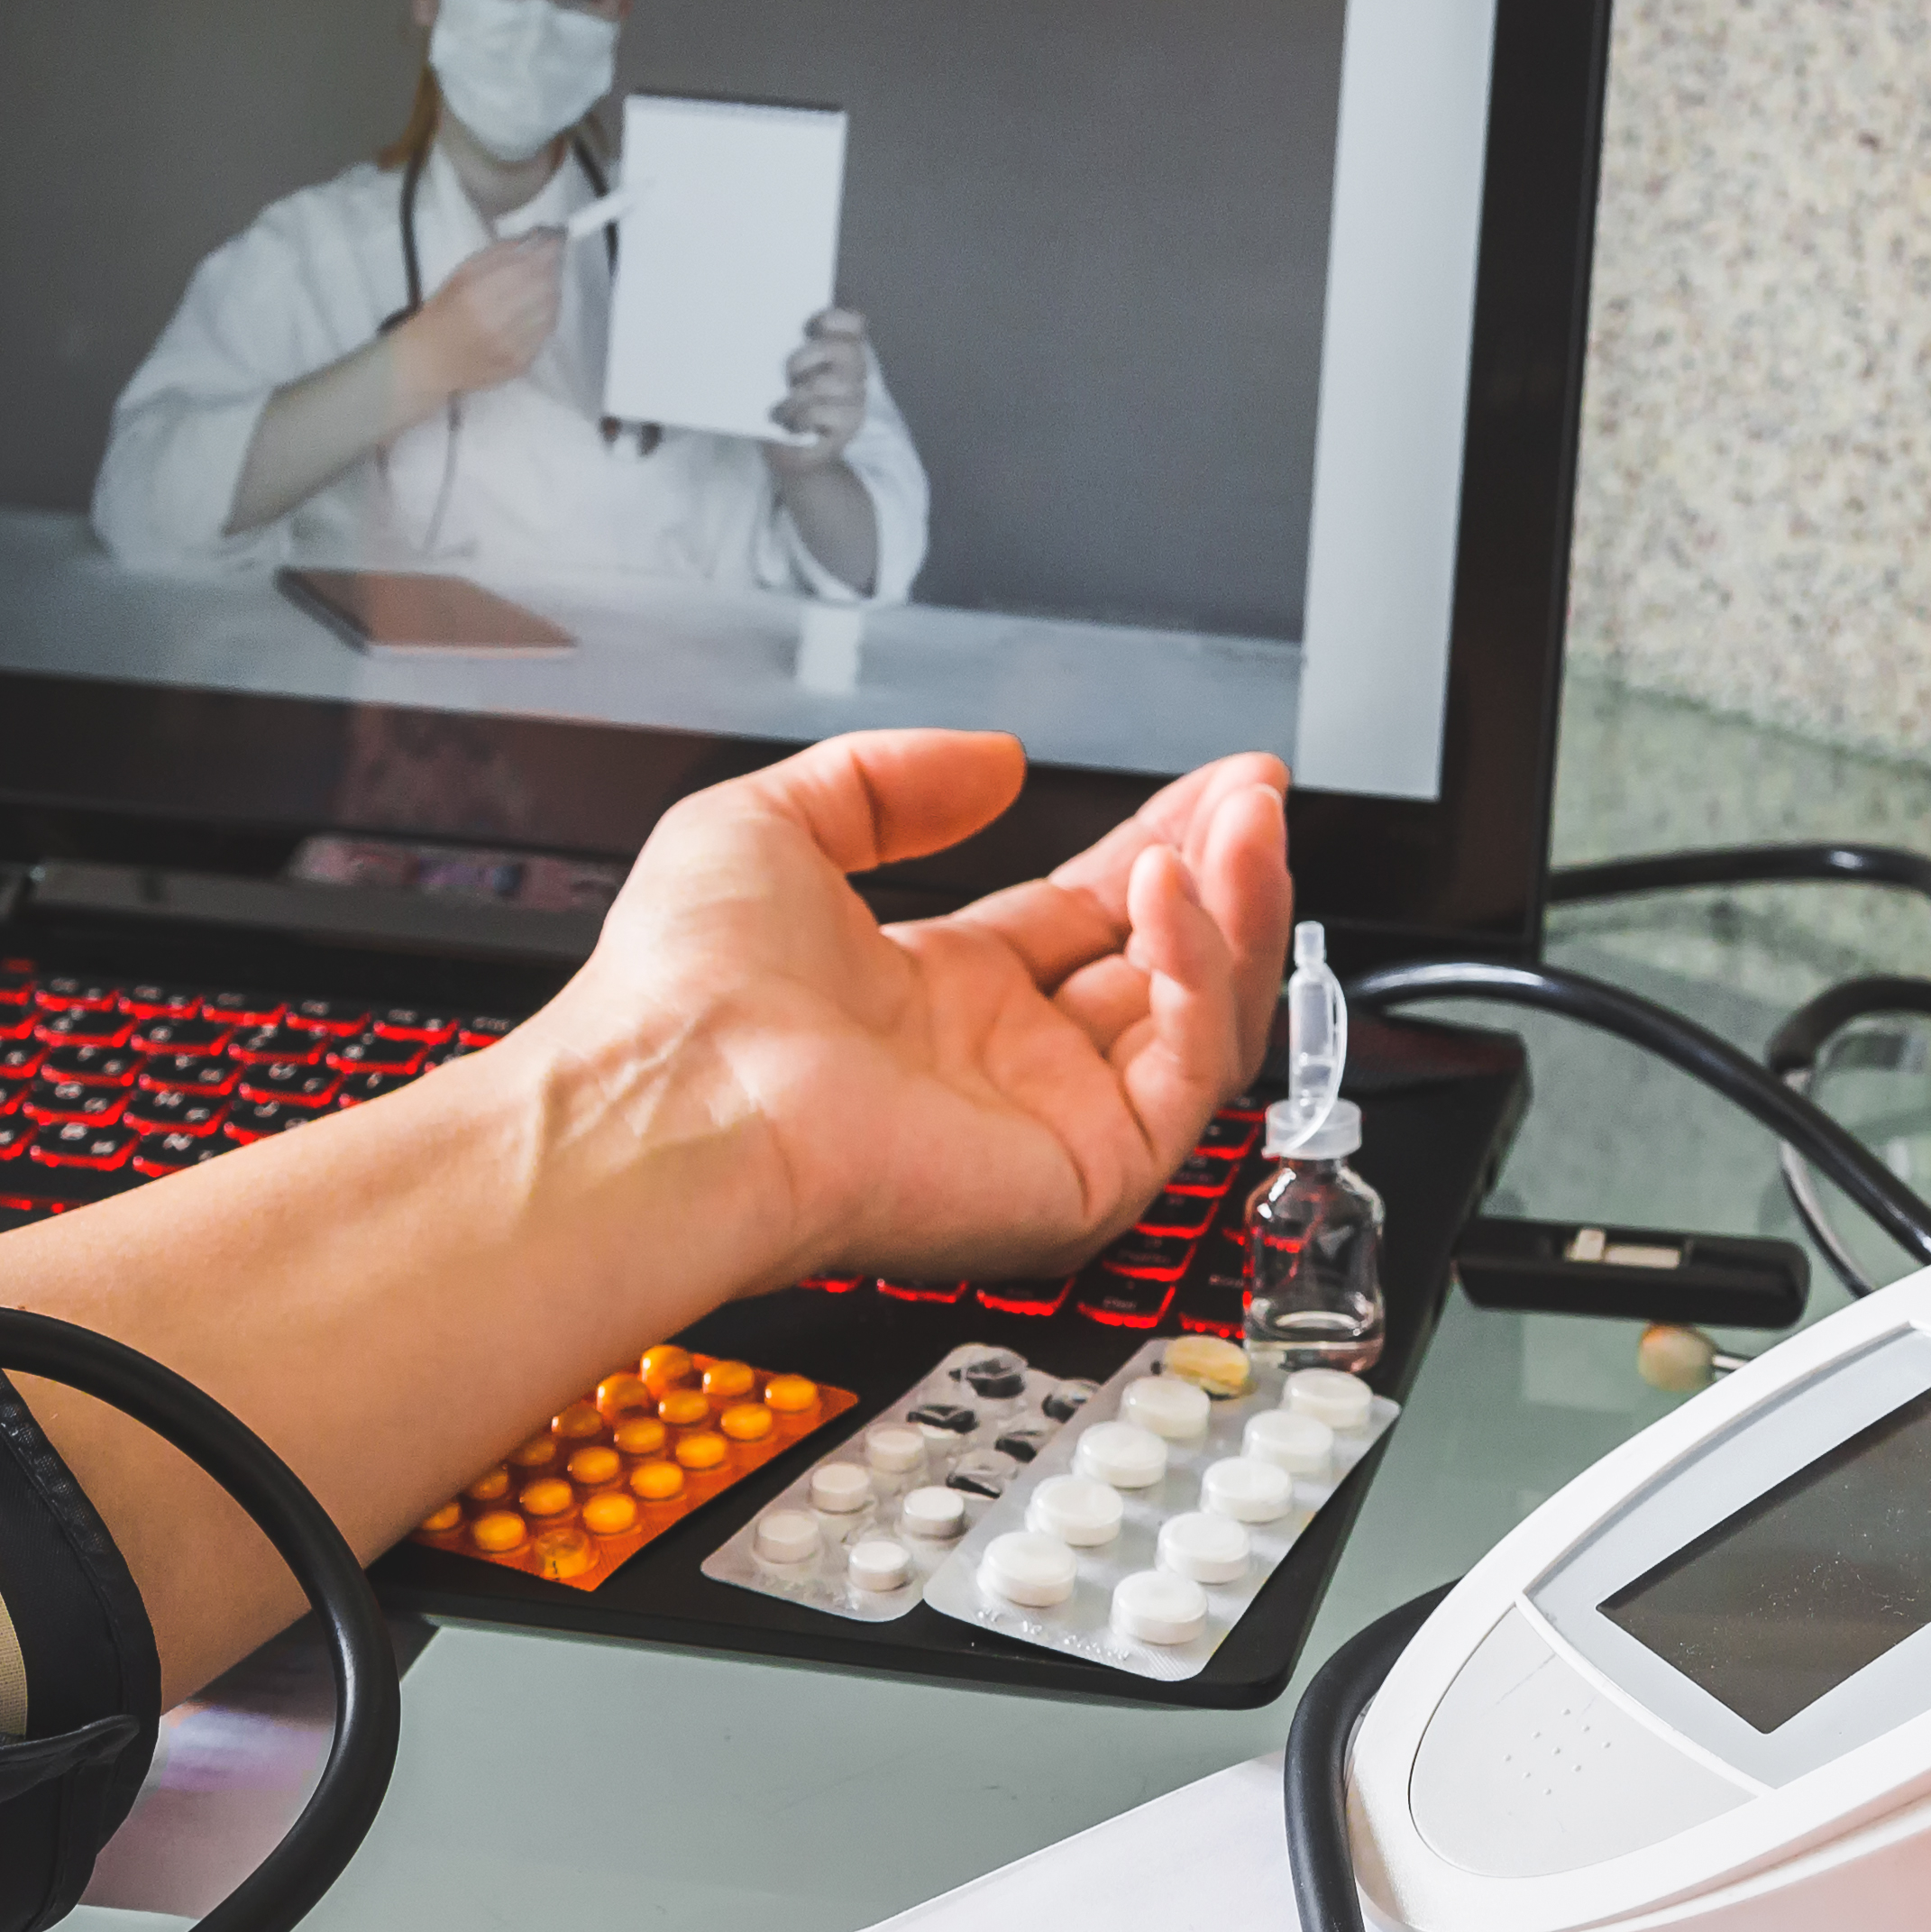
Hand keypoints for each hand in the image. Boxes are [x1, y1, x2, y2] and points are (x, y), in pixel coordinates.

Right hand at [390, 231, 564, 407]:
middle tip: (550, 262)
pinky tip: (539, 309)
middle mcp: (496, 322)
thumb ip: (496, 256)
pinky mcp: (521, 364)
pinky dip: (548, 316)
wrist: (431, 361)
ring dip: (553, 292)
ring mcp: (511, 347)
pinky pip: (547, 333)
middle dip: (551, 270)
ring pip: (550, 310)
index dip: (547, 251)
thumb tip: (532, 239)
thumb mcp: (460, 275)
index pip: (526, 267)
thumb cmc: (442, 313)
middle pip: (543, 287)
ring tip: (545, 284)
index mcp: (476, 295)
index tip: (555, 240)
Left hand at [528, 729, 1289, 1290]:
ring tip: (1245, 822)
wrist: (674, 1098)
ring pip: (1197, 1019)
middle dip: (1219, 870)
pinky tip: (1172, 893)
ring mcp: (1052, 1122)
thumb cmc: (681, 995)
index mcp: (938, 995)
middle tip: (1256, 793)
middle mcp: (1005, 1063)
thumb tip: (993, 758)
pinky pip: (1188, 1074)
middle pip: (1159, 963)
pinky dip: (1200, 975)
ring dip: (1236, 909)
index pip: (1086, 918)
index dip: (1153, 848)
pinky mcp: (1087, 1173)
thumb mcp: (770, 824)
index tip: (1209, 788)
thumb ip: (887, 779)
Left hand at [763, 308, 869, 477]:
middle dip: (810, 356)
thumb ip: (781, 345)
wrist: (786, 446)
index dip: (835, 319)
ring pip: (834, 383)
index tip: (809, 326)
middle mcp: (854, 369)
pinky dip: (803, 416)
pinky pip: (827, 412)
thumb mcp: (778, 368)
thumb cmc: (780, 398)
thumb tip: (755, 326)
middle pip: (846, 350)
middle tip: (788, 371)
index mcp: (839, 347)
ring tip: (785, 403)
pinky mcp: (851, 423)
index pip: (852, 323)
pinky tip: (791, 422)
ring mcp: (856, 396)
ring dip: (801, 393)